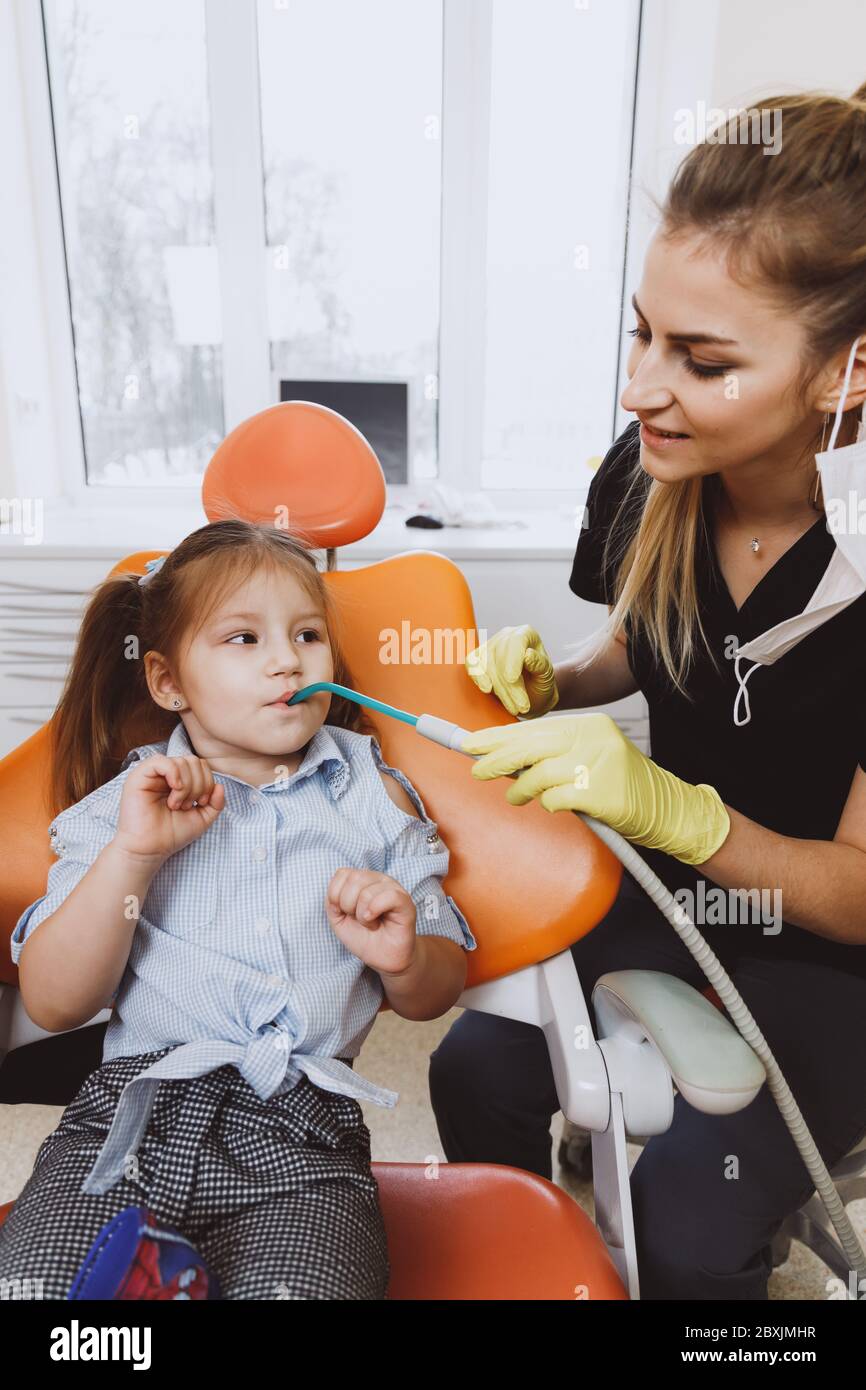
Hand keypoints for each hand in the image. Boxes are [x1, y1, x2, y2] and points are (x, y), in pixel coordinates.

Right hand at [114, 754, 225, 861]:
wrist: (150, 849)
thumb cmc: (172, 834)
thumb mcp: (202, 818)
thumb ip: (216, 803)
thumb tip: (220, 785)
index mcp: (179, 780)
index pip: (200, 765)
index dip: (207, 782)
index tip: (201, 803)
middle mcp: (165, 774)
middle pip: (193, 761)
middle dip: (198, 784)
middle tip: (187, 805)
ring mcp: (151, 774)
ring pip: (180, 761)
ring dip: (186, 786)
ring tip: (176, 805)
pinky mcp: (138, 777)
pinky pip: (160, 761)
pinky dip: (174, 774)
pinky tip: (174, 790)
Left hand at [325, 869, 416, 974]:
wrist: (384, 959)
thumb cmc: (364, 937)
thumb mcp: (339, 920)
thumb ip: (332, 902)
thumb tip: (336, 893)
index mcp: (363, 880)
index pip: (342, 873)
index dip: (336, 895)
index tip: (345, 913)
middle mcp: (379, 879)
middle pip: (354, 879)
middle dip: (348, 905)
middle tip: (359, 919)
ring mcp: (393, 888)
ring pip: (367, 890)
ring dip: (362, 914)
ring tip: (370, 923)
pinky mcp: (405, 901)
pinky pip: (388, 896)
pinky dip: (374, 911)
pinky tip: (375, 922)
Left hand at [460, 713, 729, 866]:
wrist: (668, 808)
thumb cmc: (622, 785)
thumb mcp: (589, 757)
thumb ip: (552, 754)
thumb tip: (502, 757)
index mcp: (589, 724)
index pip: (533, 728)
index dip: (497, 736)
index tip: (469, 743)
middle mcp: (594, 738)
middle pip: (530, 746)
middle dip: (496, 759)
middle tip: (476, 769)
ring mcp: (599, 764)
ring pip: (538, 774)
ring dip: (521, 790)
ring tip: (517, 797)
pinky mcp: (601, 793)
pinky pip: (555, 799)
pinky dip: (547, 804)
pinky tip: (551, 805)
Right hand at [465, 625, 558, 717]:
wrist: (532, 694)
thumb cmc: (541, 682)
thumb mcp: (547, 675)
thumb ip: (539, 664)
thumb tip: (527, 655)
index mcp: (526, 634)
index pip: (516, 641)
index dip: (512, 659)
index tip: (512, 679)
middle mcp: (507, 635)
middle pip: (500, 656)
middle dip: (509, 685)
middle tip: (521, 706)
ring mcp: (491, 645)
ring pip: (487, 664)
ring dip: (499, 689)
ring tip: (513, 707)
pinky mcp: (478, 658)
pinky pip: (472, 664)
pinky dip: (478, 677)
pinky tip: (486, 689)